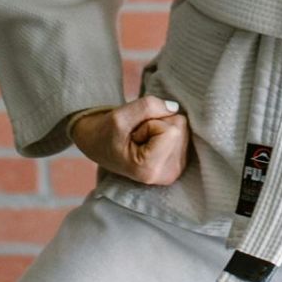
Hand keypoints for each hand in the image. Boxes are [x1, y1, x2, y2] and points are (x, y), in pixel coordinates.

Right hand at [68, 94, 192, 187]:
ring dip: (161, 126)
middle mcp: (168, 175)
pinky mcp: (180, 163)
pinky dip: (167, 131)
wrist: (98, 145)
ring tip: (141, 139)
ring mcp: (176, 170)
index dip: (150, 123)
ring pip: (182, 128)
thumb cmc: (105, 133)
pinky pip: (183, 133)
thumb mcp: (119, 116)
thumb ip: (147, 107)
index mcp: (150, 169)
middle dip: (157, 123)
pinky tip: (152, 142)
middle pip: (180, 127)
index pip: (172, 130)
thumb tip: (174, 107)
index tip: (133, 135)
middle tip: (136, 135)